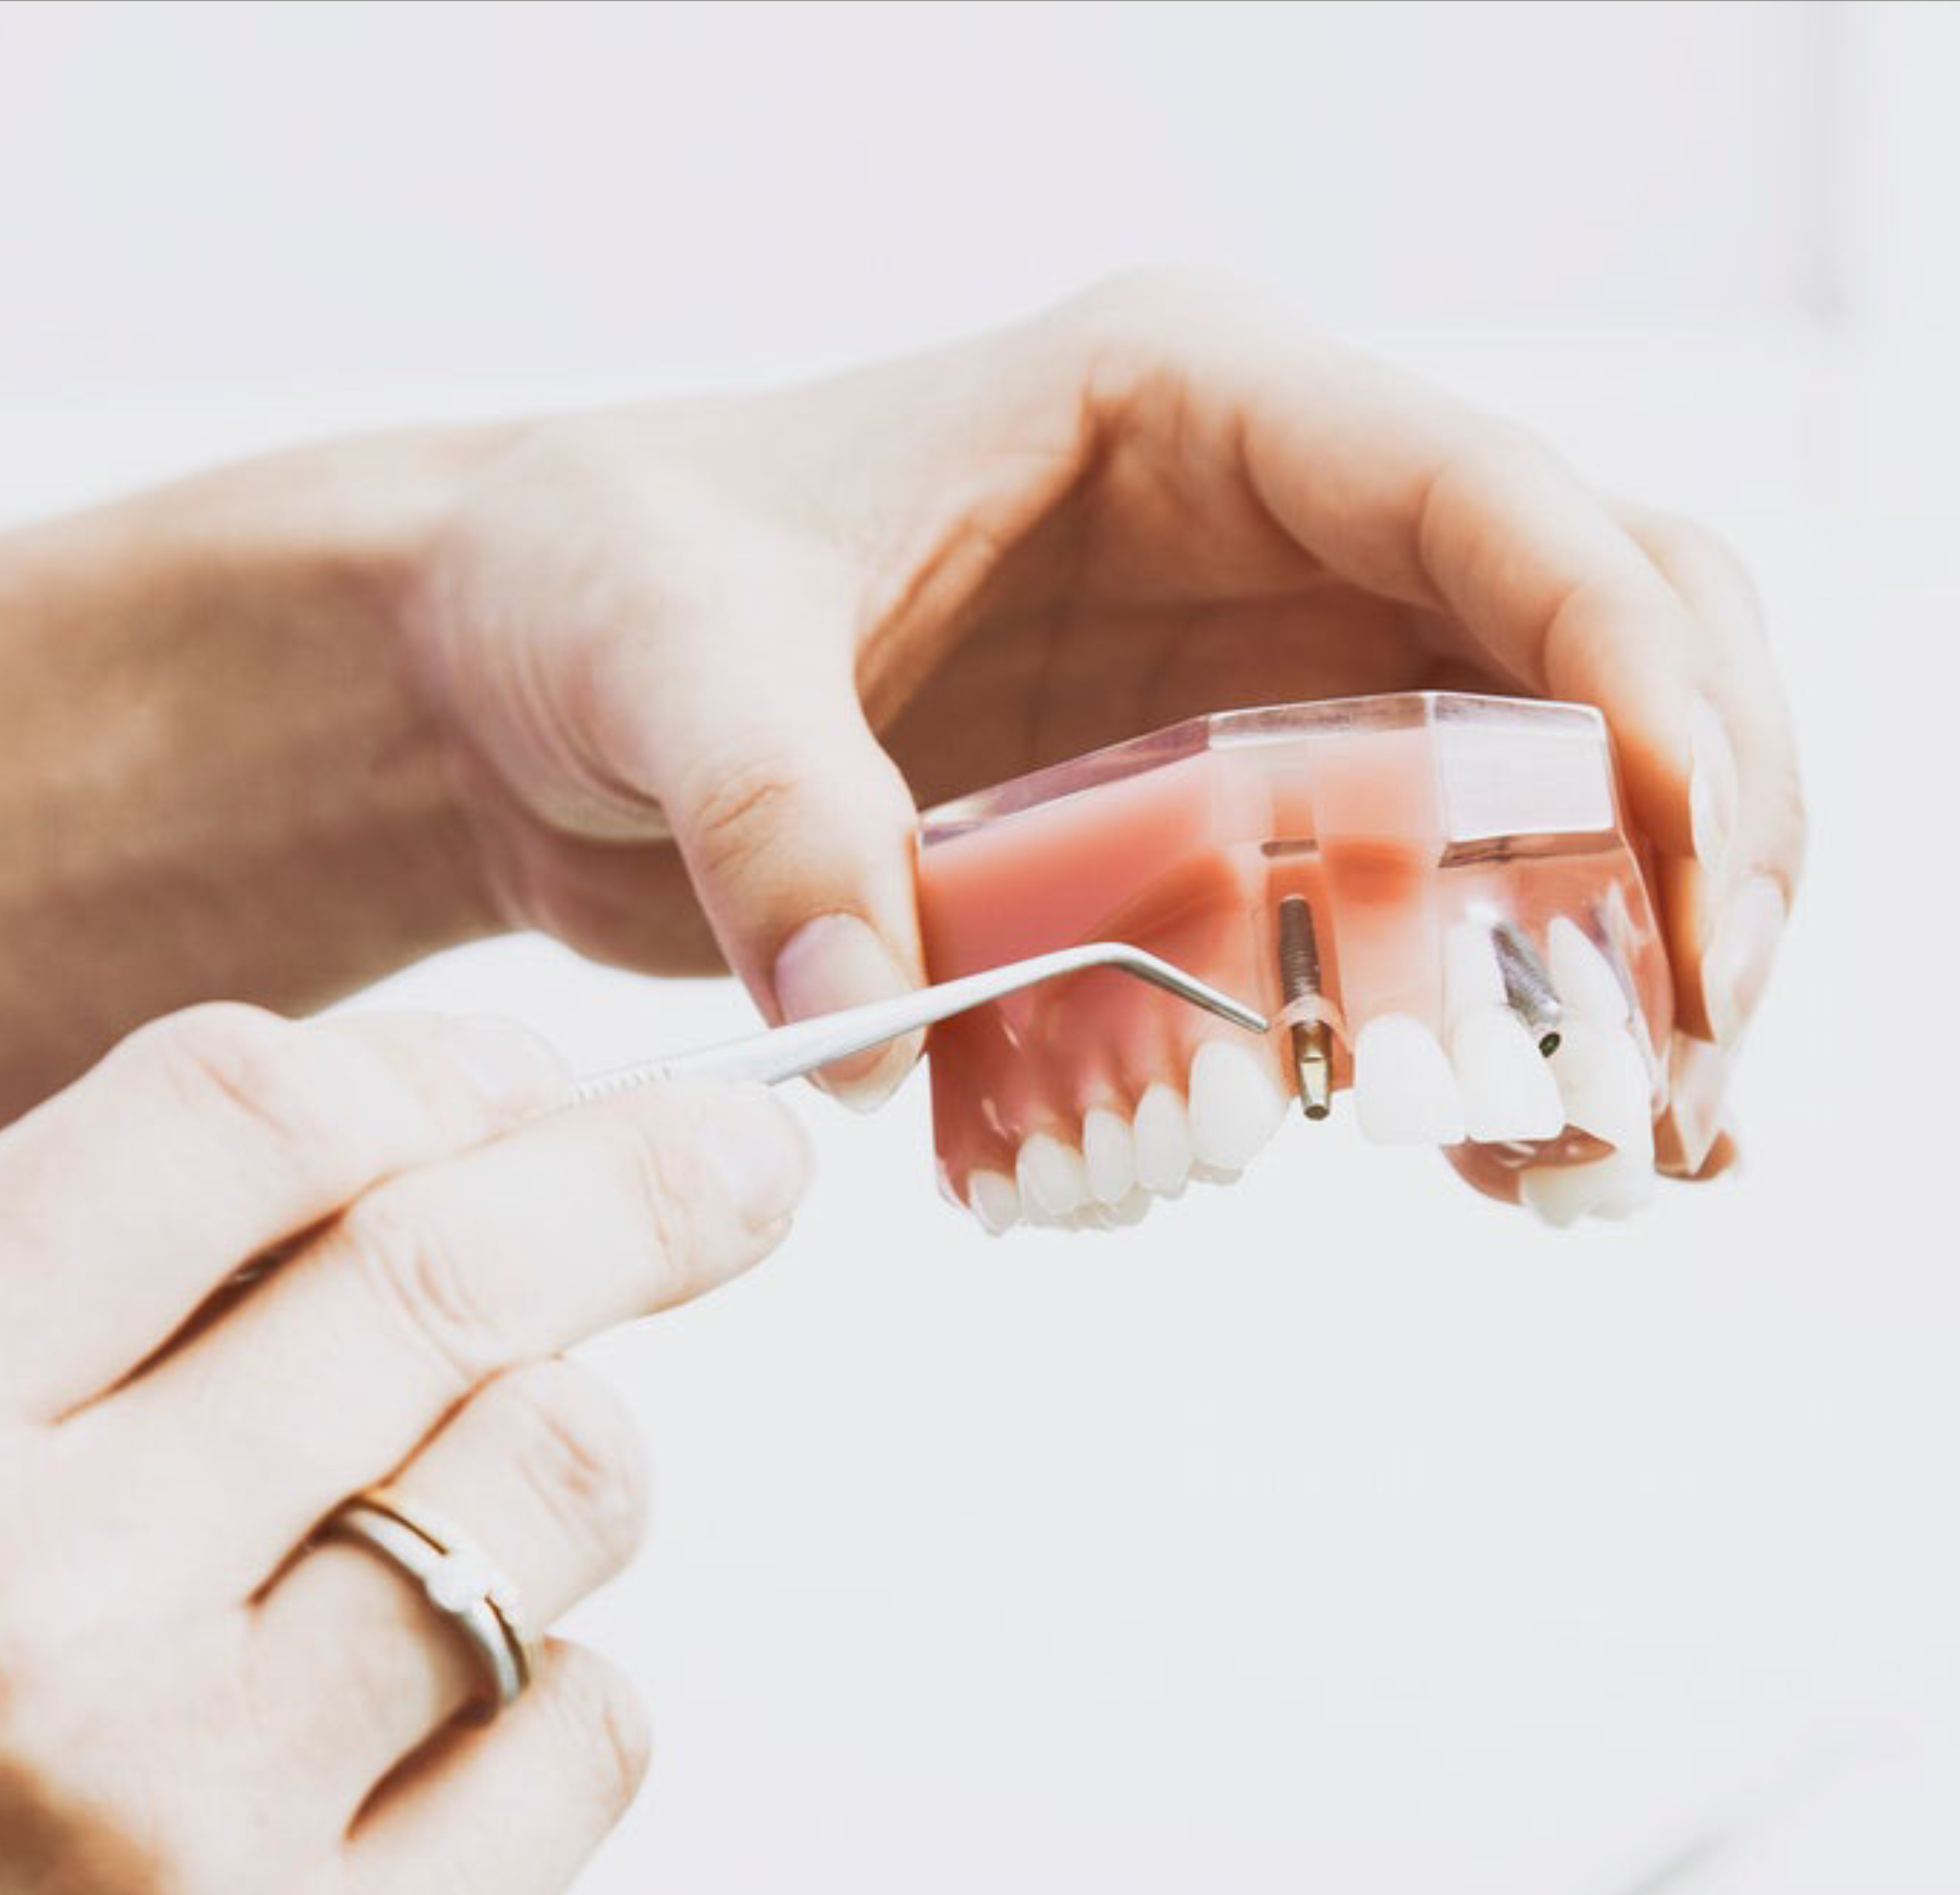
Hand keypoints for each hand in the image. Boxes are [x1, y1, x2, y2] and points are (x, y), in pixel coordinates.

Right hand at [0, 1005, 808, 1894]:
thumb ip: (69, 1303)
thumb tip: (409, 1124)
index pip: (241, 1124)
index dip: (427, 1070)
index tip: (522, 1077)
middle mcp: (39, 1628)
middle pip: (453, 1277)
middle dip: (642, 1176)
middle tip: (739, 1147)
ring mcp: (198, 1841)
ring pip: (563, 1478)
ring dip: (560, 1443)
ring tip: (466, 1486)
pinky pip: (588, 1726)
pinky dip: (552, 1679)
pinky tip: (432, 1713)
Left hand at [412, 270, 1800, 1166]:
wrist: (514, 679)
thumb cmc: (587, 580)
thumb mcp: (663, 652)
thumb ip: (773, 815)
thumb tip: (872, 1021)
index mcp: (1195, 416)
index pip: (1501, 515)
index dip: (1641, 686)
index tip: (1695, 886)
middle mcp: (1266, 546)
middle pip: (1592, 657)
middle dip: (1684, 852)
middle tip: (1683, 1067)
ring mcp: (1247, 699)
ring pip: (1531, 808)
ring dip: (1609, 976)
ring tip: (1626, 1156)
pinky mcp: (1197, 840)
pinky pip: (1395, 927)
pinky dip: (1473, 1036)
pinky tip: (1512, 1164)